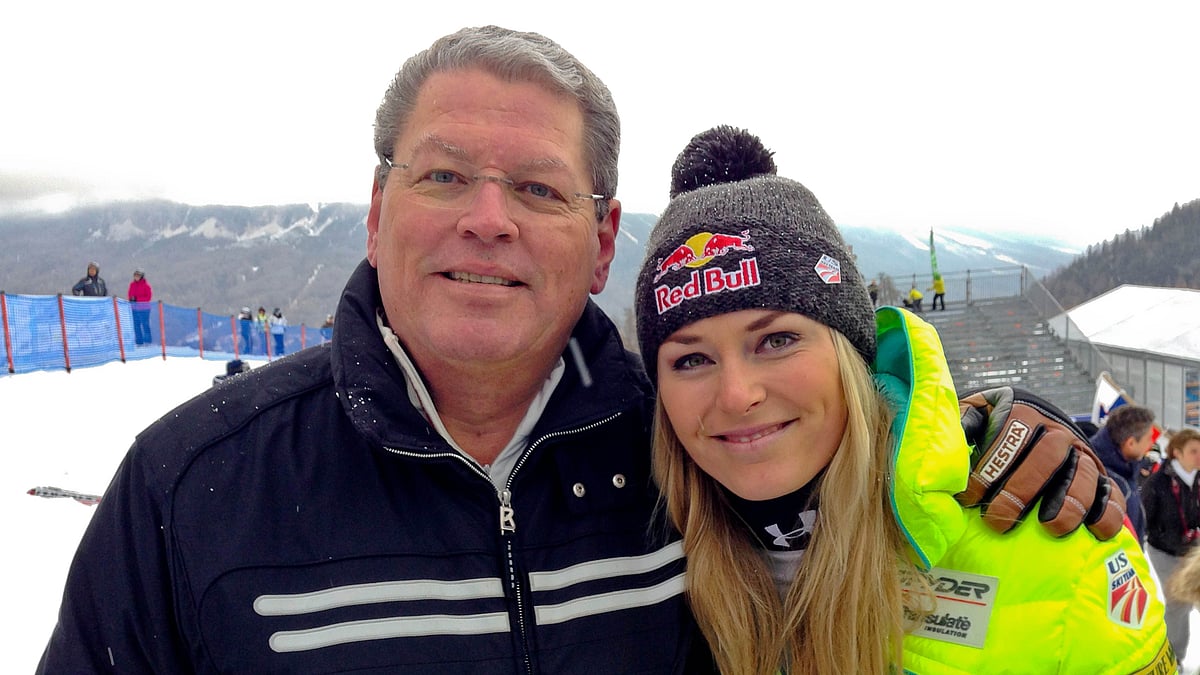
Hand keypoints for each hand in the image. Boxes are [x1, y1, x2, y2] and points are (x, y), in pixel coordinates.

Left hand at [957, 386, 1126, 539]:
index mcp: (1022, 413)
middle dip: (1020, 491)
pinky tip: (1094, 532)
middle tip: (997, 520)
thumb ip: (961, 423)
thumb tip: (944, 439)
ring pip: (1082, 475)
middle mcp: (1056, 430)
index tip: (969, 498)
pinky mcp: (1100, 476)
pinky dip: (1107, 513)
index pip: (1009, 439)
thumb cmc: (995, 425)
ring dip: (1067, 504)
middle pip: (1045, 458)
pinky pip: (1111, 494)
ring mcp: (1081, 453)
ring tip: (1048, 529)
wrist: (1038, 421)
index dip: (988, 470)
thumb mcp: (975, 414)